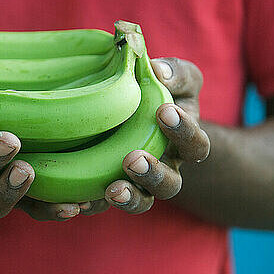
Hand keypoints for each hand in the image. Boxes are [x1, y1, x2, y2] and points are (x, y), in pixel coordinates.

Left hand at [104, 57, 209, 213]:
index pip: (195, 144)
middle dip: (153, 174)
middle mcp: (166, 168)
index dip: (183, 132)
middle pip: (170, 184)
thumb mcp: (177, 79)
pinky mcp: (110, 189)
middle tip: (133, 159)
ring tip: (113, 190)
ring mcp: (139, 184)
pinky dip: (92, 204)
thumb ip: (174, 73)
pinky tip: (78, 200)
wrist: (139, 116)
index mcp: (184, 143)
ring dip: (129, 197)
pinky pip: (103, 204)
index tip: (164, 112)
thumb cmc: (163, 93)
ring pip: (141, 201)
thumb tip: (158, 69)